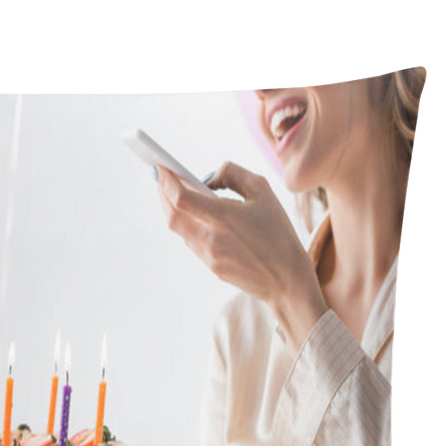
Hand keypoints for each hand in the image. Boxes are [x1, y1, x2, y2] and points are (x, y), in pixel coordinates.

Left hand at [157, 163, 327, 351]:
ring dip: (174, 209)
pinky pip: (191, 241)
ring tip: (176, 192)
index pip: (181, 198)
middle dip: (162, 194)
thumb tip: (207, 177)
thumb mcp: (263, 191)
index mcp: (225, 217)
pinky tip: (194, 215)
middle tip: (161, 177)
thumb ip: (233, 174)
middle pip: (172, 215)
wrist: (287, 279)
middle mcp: (211, 239)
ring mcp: (208, 256)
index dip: (166, 181)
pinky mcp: (211, 267)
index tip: (159, 166)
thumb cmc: (279, 231)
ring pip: (180, 229)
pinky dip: (188, 224)